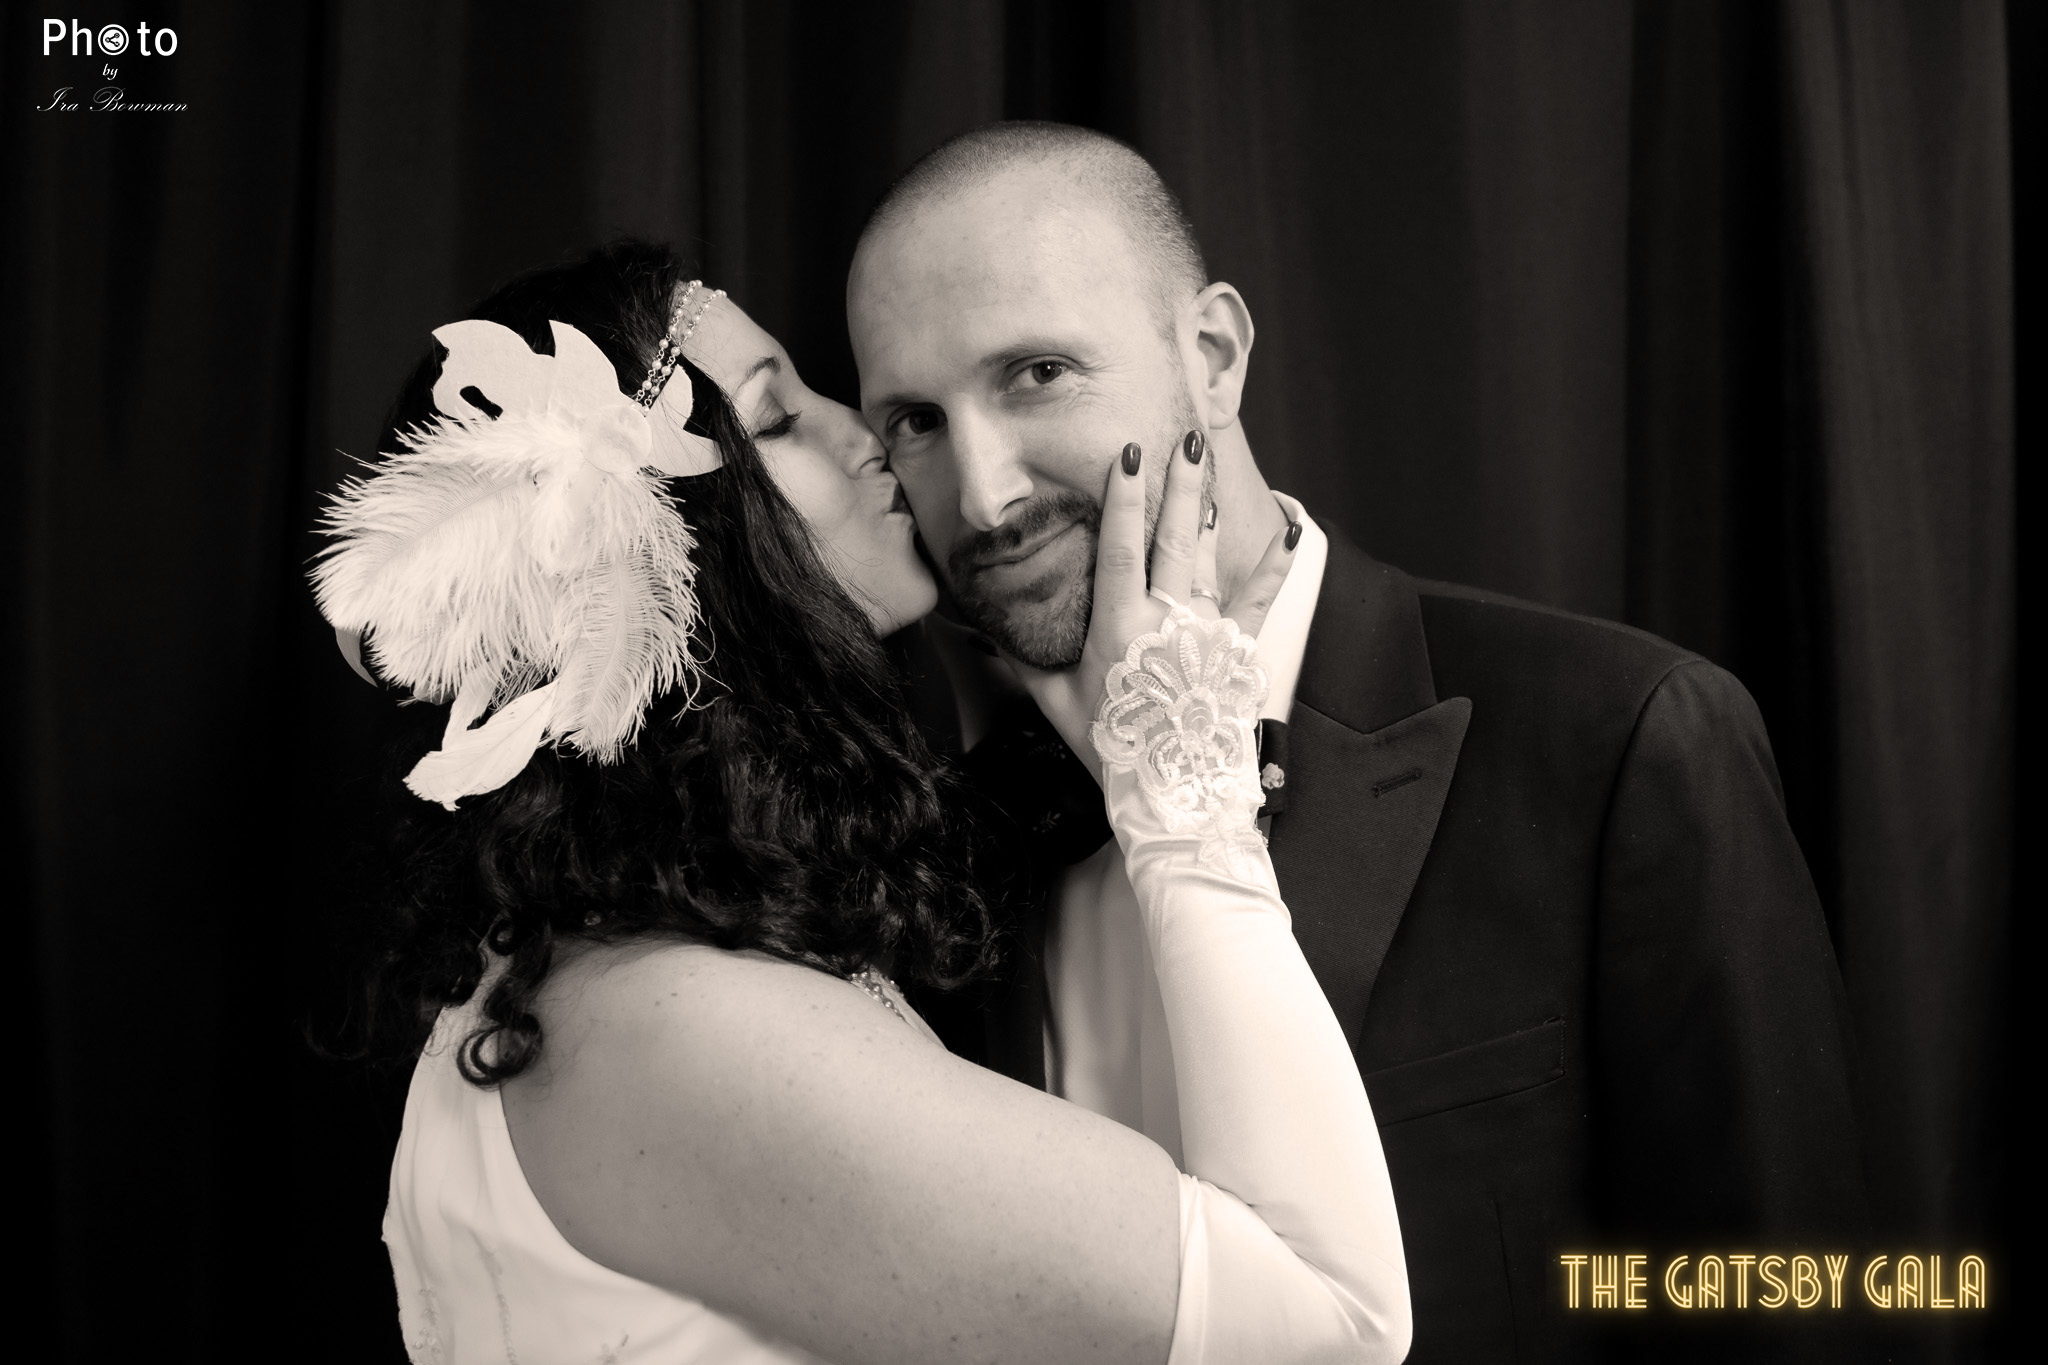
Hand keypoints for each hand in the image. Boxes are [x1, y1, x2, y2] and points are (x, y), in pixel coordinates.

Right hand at [1008, 430, 1299, 768]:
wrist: (1168, 788)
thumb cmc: (1109, 747)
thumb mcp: (1056, 705)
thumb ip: (1025, 661)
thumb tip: (989, 628)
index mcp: (1119, 628)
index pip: (1122, 549)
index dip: (1124, 501)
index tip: (1128, 456)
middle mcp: (1164, 622)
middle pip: (1172, 541)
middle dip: (1177, 487)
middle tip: (1183, 441)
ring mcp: (1203, 634)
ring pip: (1207, 561)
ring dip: (1207, 512)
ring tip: (1210, 467)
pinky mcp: (1233, 651)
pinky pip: (1258, 599)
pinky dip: (1274, 563)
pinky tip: (1290, 528)